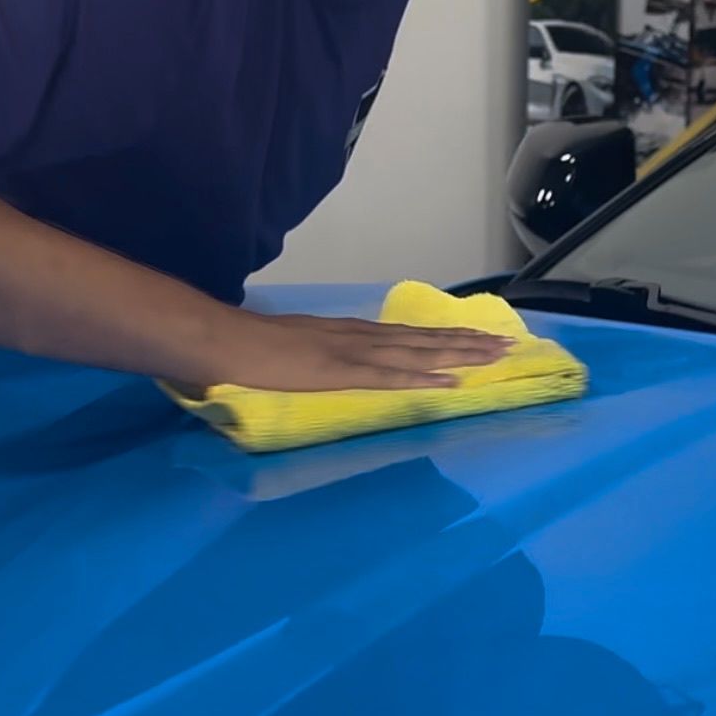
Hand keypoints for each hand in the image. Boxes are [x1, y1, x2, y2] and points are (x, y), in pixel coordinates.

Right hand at [193, 308, 513, 394]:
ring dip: (457, 354)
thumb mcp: (277, 357)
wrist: (210, 340)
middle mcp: (351, 336)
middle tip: (506, 345)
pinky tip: (451, 381)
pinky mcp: (337, 370)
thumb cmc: (232, 353)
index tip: (471, 339)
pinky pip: (387, 376)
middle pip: (418, 338)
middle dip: (463, 342)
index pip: (398, 335)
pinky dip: (422, 377)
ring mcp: (346, 352)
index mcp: (338, 335)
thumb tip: (300, 372)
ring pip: (414, 351)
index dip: (437, 338)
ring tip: (495, 357)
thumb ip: (297, 364)